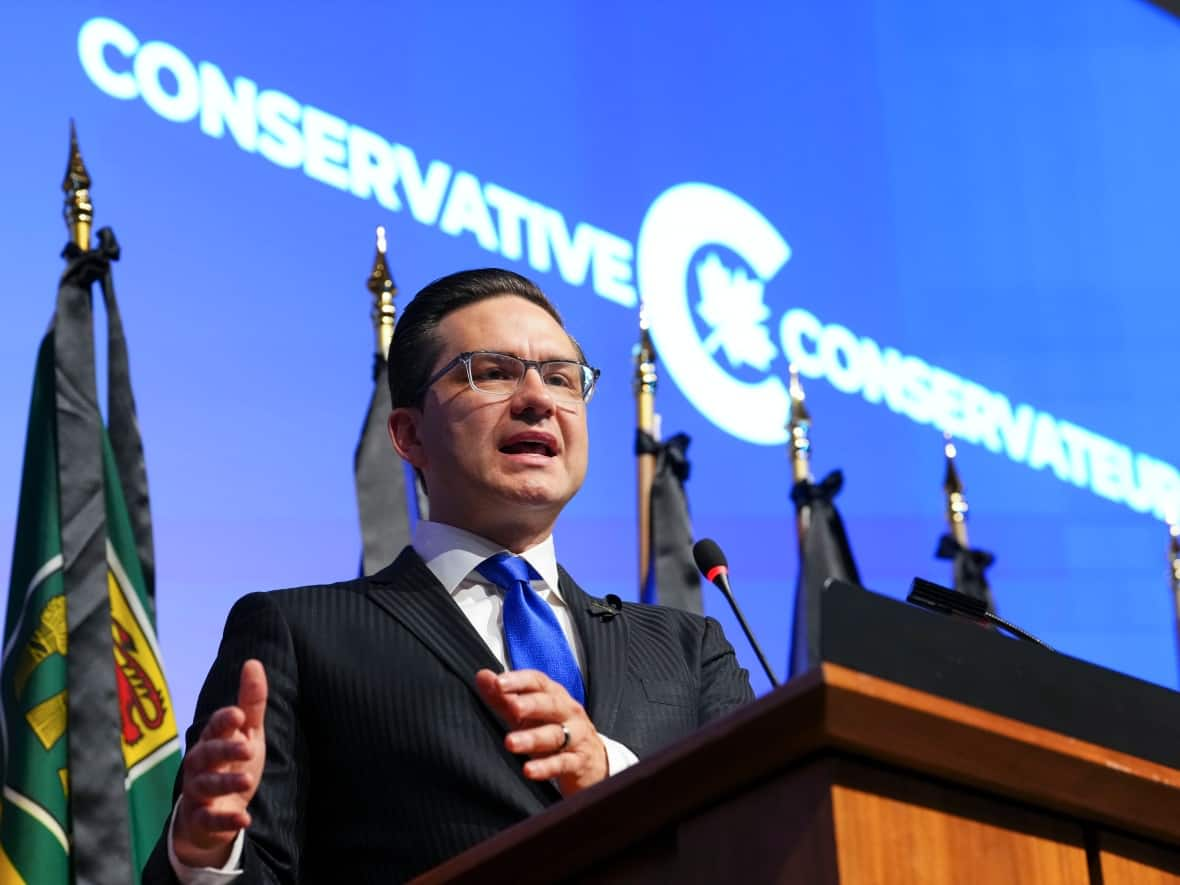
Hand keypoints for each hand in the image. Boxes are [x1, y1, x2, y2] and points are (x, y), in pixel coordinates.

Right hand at [172, 659, 267, 867]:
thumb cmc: (233, 763)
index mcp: (212, 740)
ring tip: (249, 780)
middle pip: (207, 754)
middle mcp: (199, 764)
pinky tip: (244, 818)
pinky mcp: (201, 819)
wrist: (215, 813)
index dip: (224, 721)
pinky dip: (225, 820)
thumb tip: (253, 662)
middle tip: (248, 747)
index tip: (237, 714)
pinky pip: (209, 819)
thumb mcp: (248, 732)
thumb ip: (251, 702)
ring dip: (226, 782)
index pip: (215, 726)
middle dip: (225, 749)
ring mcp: (198, 792)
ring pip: (206, 785)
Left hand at [475, 668, 606, 795]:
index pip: (538, 682)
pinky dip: (546, 767)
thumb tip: (482, 676)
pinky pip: (562, 763)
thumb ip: (504, 698)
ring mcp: (576, 736)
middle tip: (512, 707)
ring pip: (555, 735)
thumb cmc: (555, 730)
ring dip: (532, 738)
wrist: (592, 761)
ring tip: (510, 742)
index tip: (498, 683)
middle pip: (550, 705)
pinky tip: (529, 771)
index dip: (519, 681)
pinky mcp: (578, 762)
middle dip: (531, 704)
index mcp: (554, 695)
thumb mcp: (529, 715)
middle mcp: (568, 712)